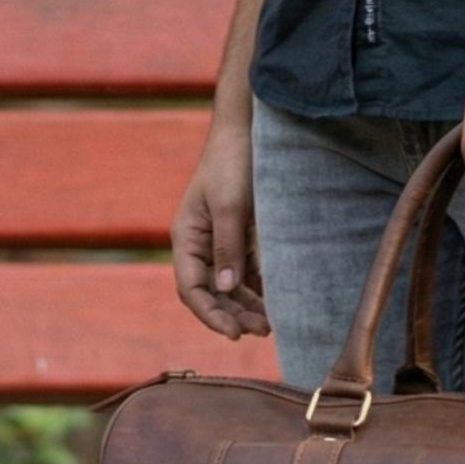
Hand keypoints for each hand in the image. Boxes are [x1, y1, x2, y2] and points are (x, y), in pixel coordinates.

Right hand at [171, 112, 271, 339]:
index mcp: (186, 237)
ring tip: (271, 324)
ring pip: (232, 286)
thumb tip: (226, 289)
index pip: (191, 288)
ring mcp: (223, 242)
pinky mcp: (244, 236)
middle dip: (234, 315)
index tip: (234, 334)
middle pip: (212, 292)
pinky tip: (278, 301)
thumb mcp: (229, 205)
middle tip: (262, 331)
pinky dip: (261, 288)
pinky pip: (250, 271)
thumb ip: (227, 247)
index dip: (210, 315)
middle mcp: (201, 244)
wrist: (248, 129)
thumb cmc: (231, 162)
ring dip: (248, 306)